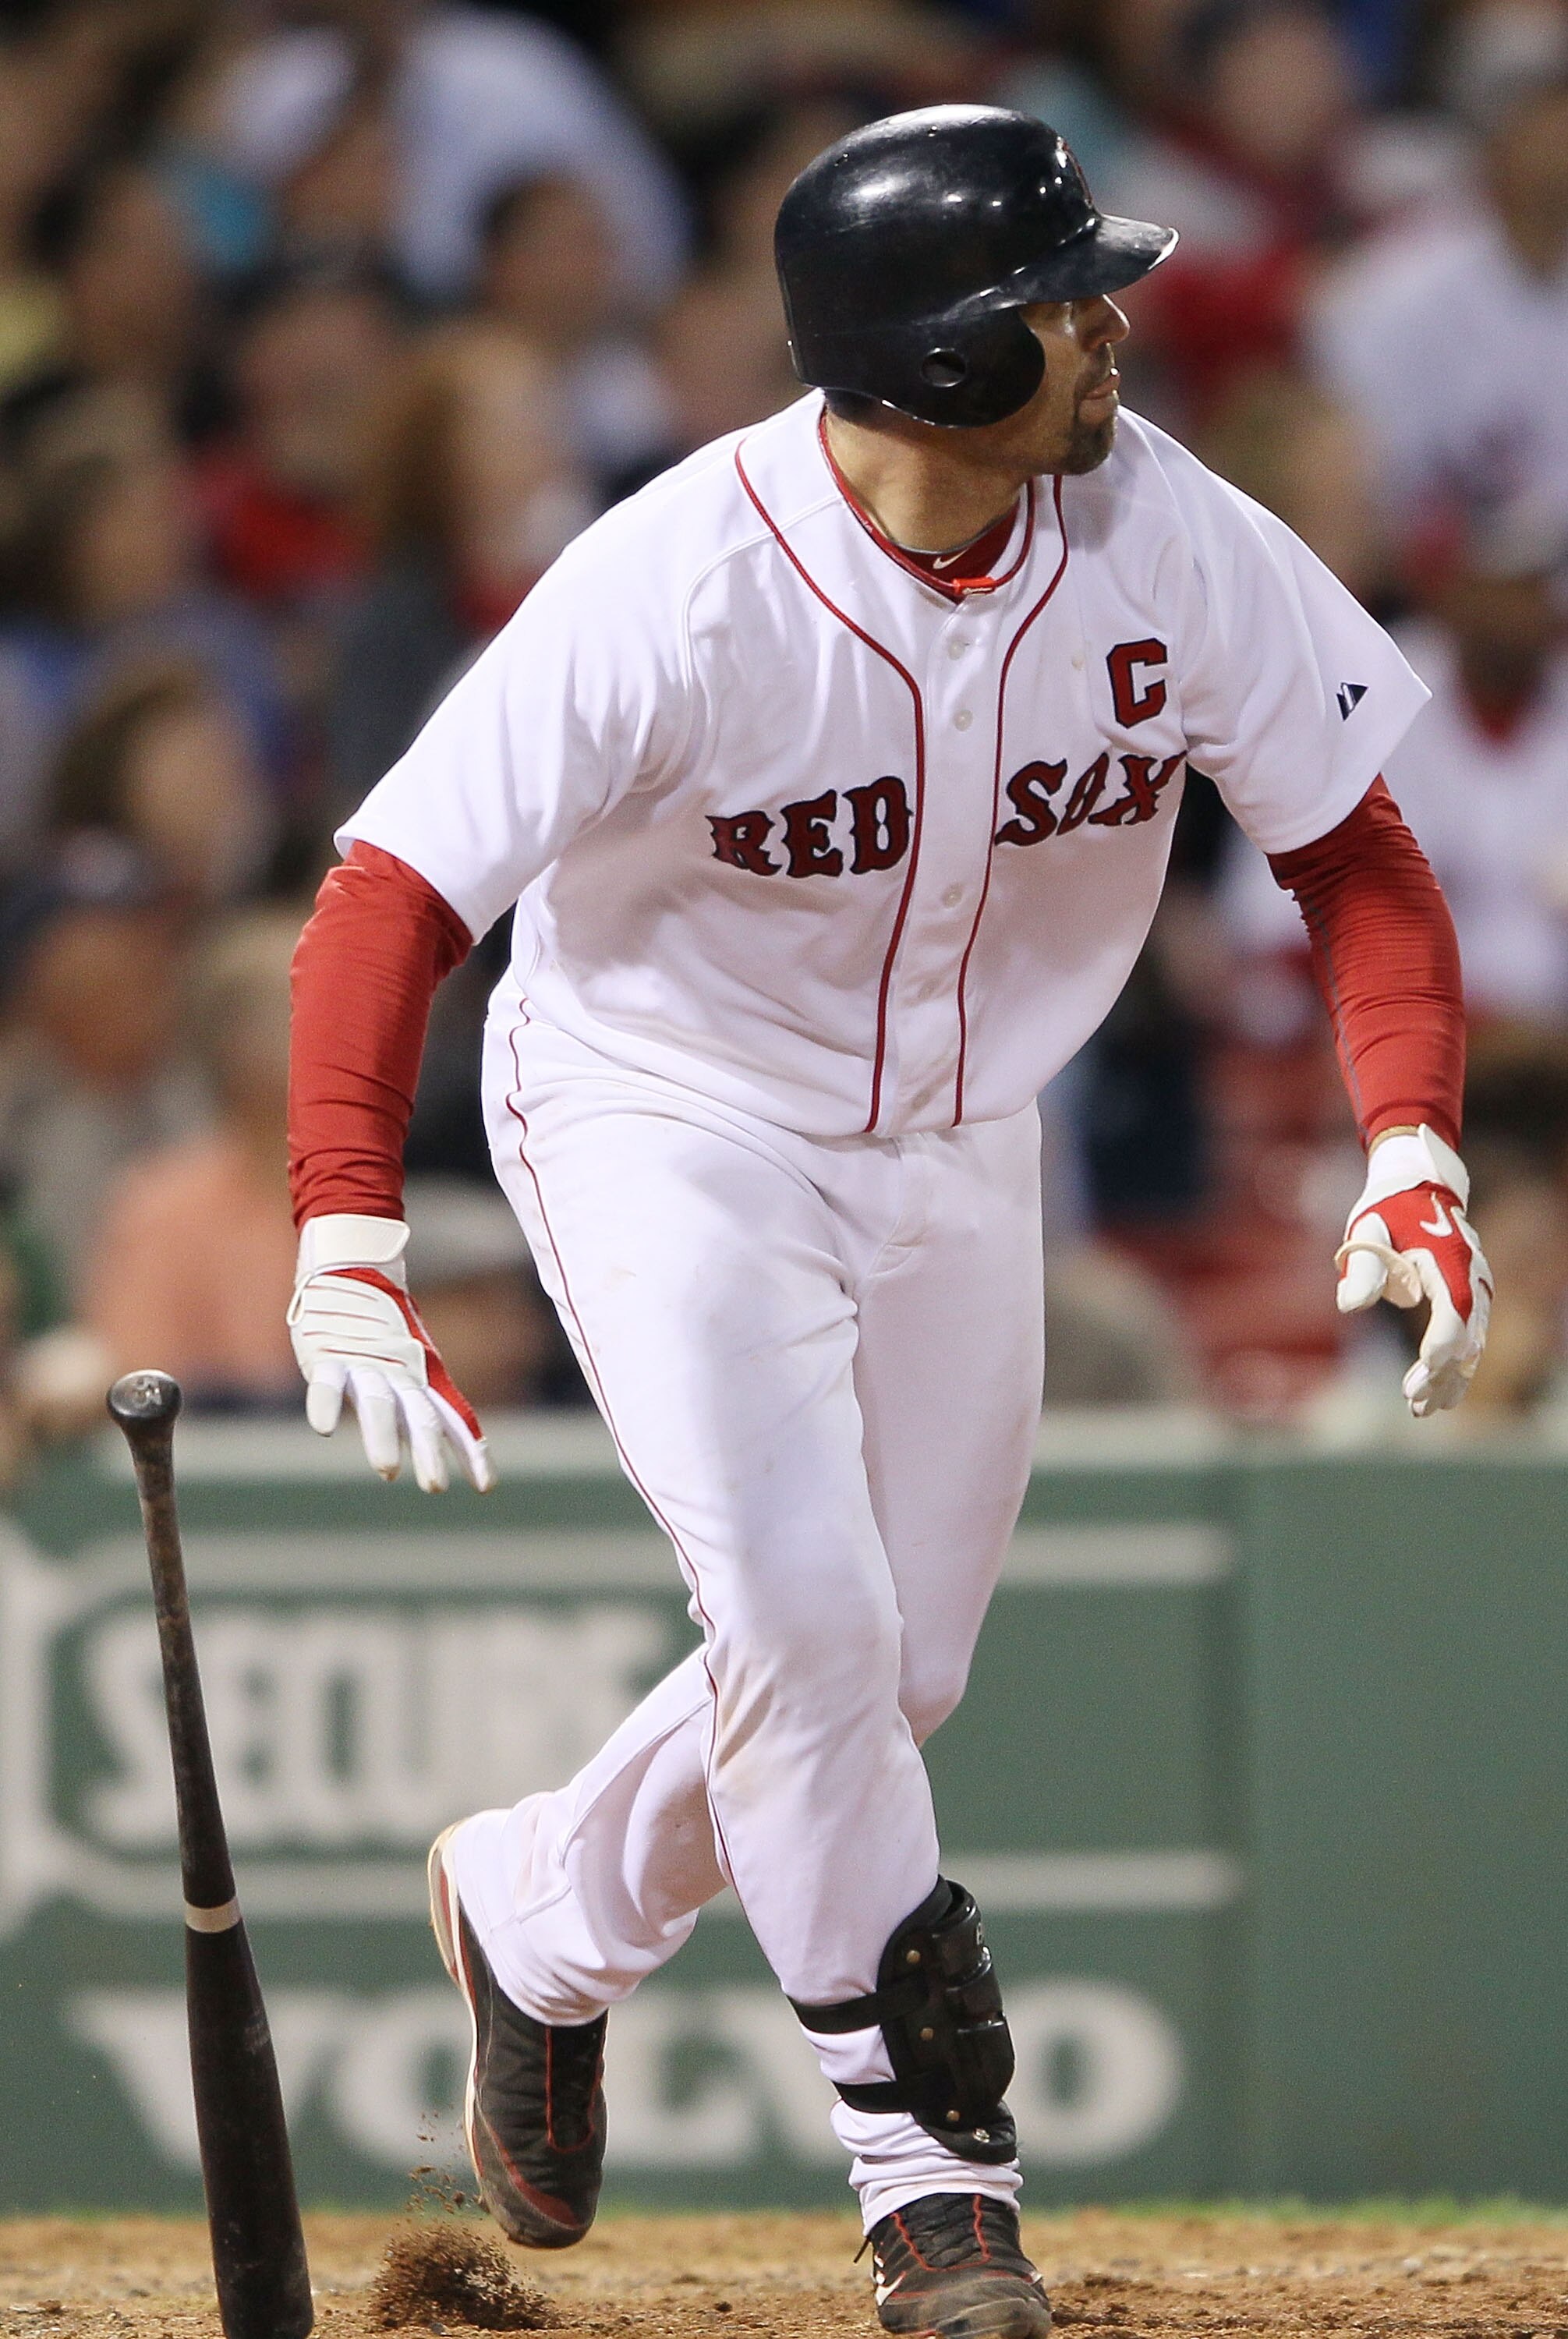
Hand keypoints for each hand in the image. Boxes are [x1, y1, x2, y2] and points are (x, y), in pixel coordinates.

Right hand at [288, 1214, 495, 1491]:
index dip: (469, 1451)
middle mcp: (398, 1376)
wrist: (351, 1270)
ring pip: (377, 1404)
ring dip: (382, 1437)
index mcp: (421, 1380)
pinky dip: (327, 1405)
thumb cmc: (386, 1331)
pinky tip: (325, 1428)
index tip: (487, 1486)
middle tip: (436, 1486)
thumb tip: (455, 1444)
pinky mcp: (327, 1357)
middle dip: (427, 1451)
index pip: (451, 1419)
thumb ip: (431, 1404)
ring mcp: (363, 1365)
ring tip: (388, 1471)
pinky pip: (328, 1384)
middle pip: (417, 1416)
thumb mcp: (414, 1367)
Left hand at [1336, 1125, 1491, 1416]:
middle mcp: (1472, 1275)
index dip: (1443, 1337)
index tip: (1424, 1366)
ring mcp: (1477, 1288)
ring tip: (1422, 1410)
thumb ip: (1363, 1266)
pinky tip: (1439, 1399)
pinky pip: (1470, 1341)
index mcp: (1448, 1256)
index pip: (1455, 1304)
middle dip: (1442, 1370)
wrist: (1419, 1187)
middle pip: (1467, 1332)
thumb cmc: (1388, 1208)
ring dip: (1450, 1378)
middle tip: (1412, 1400)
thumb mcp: (1367, 1227)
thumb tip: (1350, 1306)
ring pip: (1472, 1343)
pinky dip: (1456, 1370)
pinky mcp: (1471, 1300)